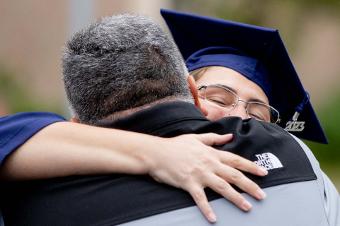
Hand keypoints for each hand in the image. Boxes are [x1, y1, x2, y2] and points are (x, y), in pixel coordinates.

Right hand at [146, 133, 267, 222]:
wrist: (157, 153)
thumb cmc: (176, 145)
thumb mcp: (196, 138)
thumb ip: (214, 138)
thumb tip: (229, 136)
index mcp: (212, 153)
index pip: (236, 160)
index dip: (251, 166)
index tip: (264, 173)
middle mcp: (209, 164)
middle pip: (234, 175)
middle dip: (250, 185)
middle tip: (262, 195)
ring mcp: (200, 174)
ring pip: (222, 187)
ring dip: (236, 198)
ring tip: (247, 207)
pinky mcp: (189, 184)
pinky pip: (200, 198)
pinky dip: (207, 209)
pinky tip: (214, 219)